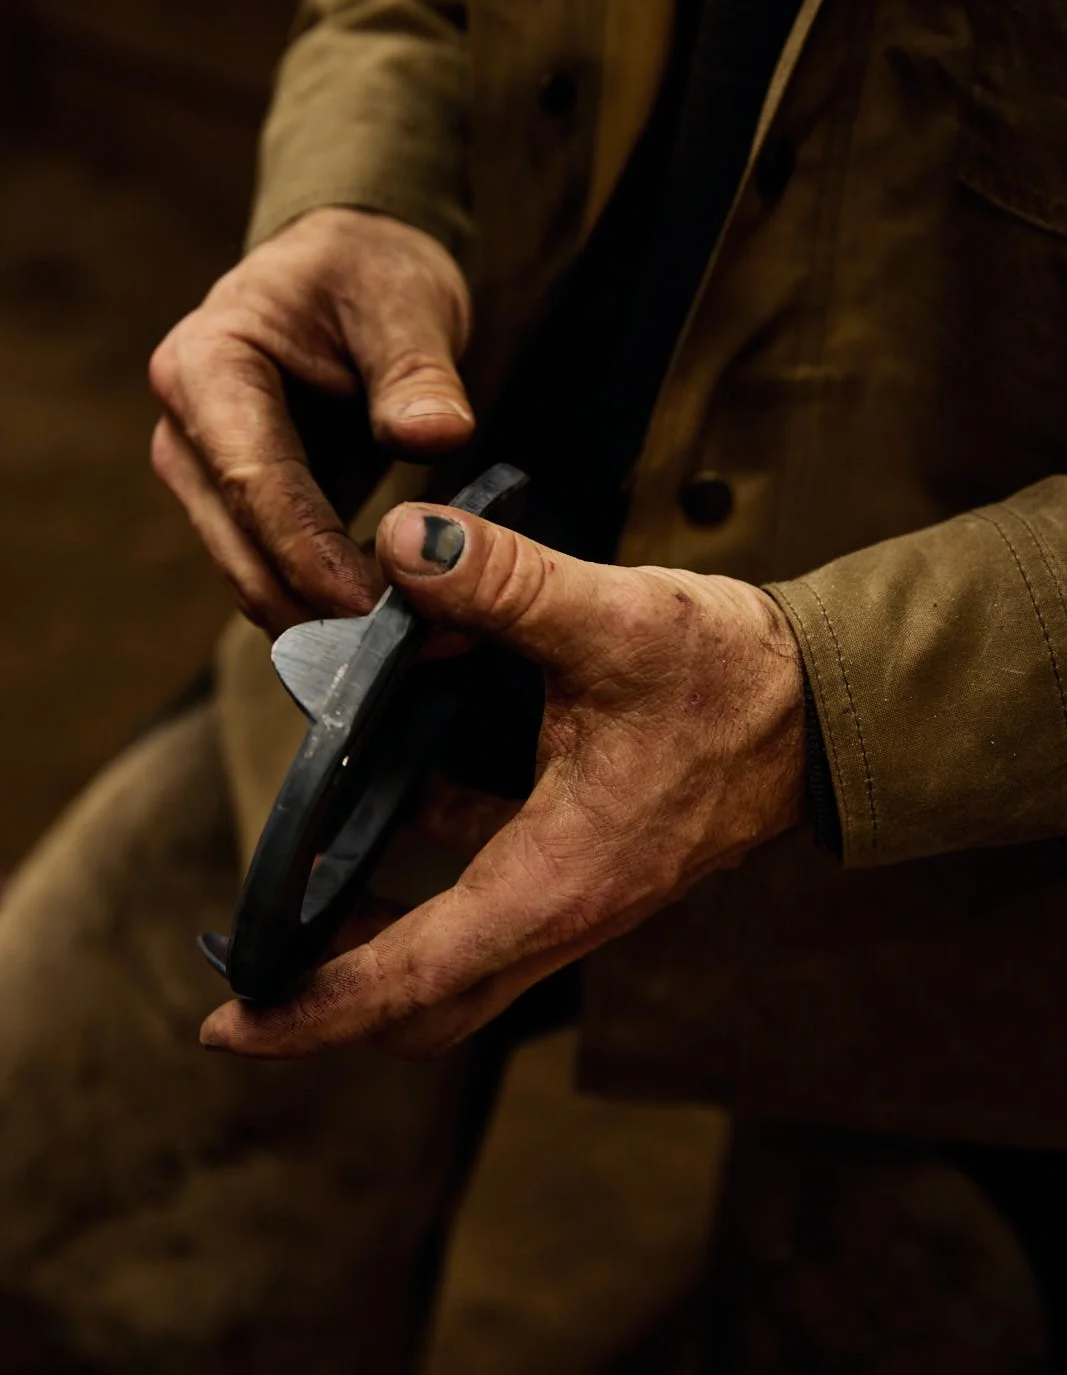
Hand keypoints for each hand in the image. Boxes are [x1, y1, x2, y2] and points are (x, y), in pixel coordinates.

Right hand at [149, 207, 473, 632]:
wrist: (351, 273)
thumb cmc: (372, 274)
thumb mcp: (409, 303)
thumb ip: (418, 372)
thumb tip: (435, 435)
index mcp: (210, 365)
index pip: (253, 479)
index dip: (310, 551)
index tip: (372, 606)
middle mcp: (186, 430)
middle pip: (240, 547)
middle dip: (318, 607)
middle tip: (414, 645)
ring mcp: (205, 477)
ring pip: (252, 577)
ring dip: (326, 621)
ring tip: (424, 642)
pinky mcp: (239, 511)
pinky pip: (277, 575)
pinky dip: (330, 608)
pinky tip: (402, 627)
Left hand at [201, 505, 805, 1059]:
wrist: (822, 703)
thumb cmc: (734, 679)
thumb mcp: (616, 619)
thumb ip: (504, 581)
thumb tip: (403, 542)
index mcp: (559, 880)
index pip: (413, 977)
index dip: (313, 1011)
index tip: (229, 1028)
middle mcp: (562, 908)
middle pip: (427, 1006)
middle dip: (331, 1007)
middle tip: (251, 981)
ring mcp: (575, 891)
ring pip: (455, 958)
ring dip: (375, 941)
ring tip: (300, 886)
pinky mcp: (585, 859)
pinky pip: (485, 890)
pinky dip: (426, 860)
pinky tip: (400, 779)